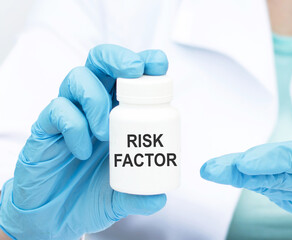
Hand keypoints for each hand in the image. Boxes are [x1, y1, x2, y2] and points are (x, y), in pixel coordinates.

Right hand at [0, 45, 168, 239]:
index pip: (131, 78)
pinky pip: (57, 110)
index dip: (145, 64)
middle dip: (119, 59)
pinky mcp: (46, 127)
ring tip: (105, 134)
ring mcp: (69, 114)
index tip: (159, 64)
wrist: (52, 217)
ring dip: (96, 99)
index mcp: (118, 115)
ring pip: (77, 77)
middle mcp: (93, 108)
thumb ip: (139, 197)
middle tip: (134, 71)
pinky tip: (83, 151)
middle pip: (102, 62)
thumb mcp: (121, 199)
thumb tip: (160, 197)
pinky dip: (74, 126)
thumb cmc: (89, 196)